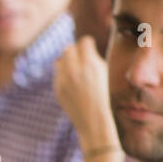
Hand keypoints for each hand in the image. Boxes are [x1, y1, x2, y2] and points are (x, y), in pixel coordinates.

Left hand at [53, 36, 118, 150]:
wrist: (94, 120)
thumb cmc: (104, 96)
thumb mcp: (105, 73)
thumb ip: (95, 59)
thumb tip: (87, 47)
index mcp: (90, 64)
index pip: (84, 41)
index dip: (88, 44)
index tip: (90, 49)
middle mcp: (75, 70)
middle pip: (69, 48)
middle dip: (75, 51)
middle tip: (81, 58)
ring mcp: (64, 80)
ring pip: (60, 60)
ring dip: (67, 62)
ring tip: (75, 69)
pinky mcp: (58, 89)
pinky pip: (57, 74)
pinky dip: (63, 74)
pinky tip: (72, 82)